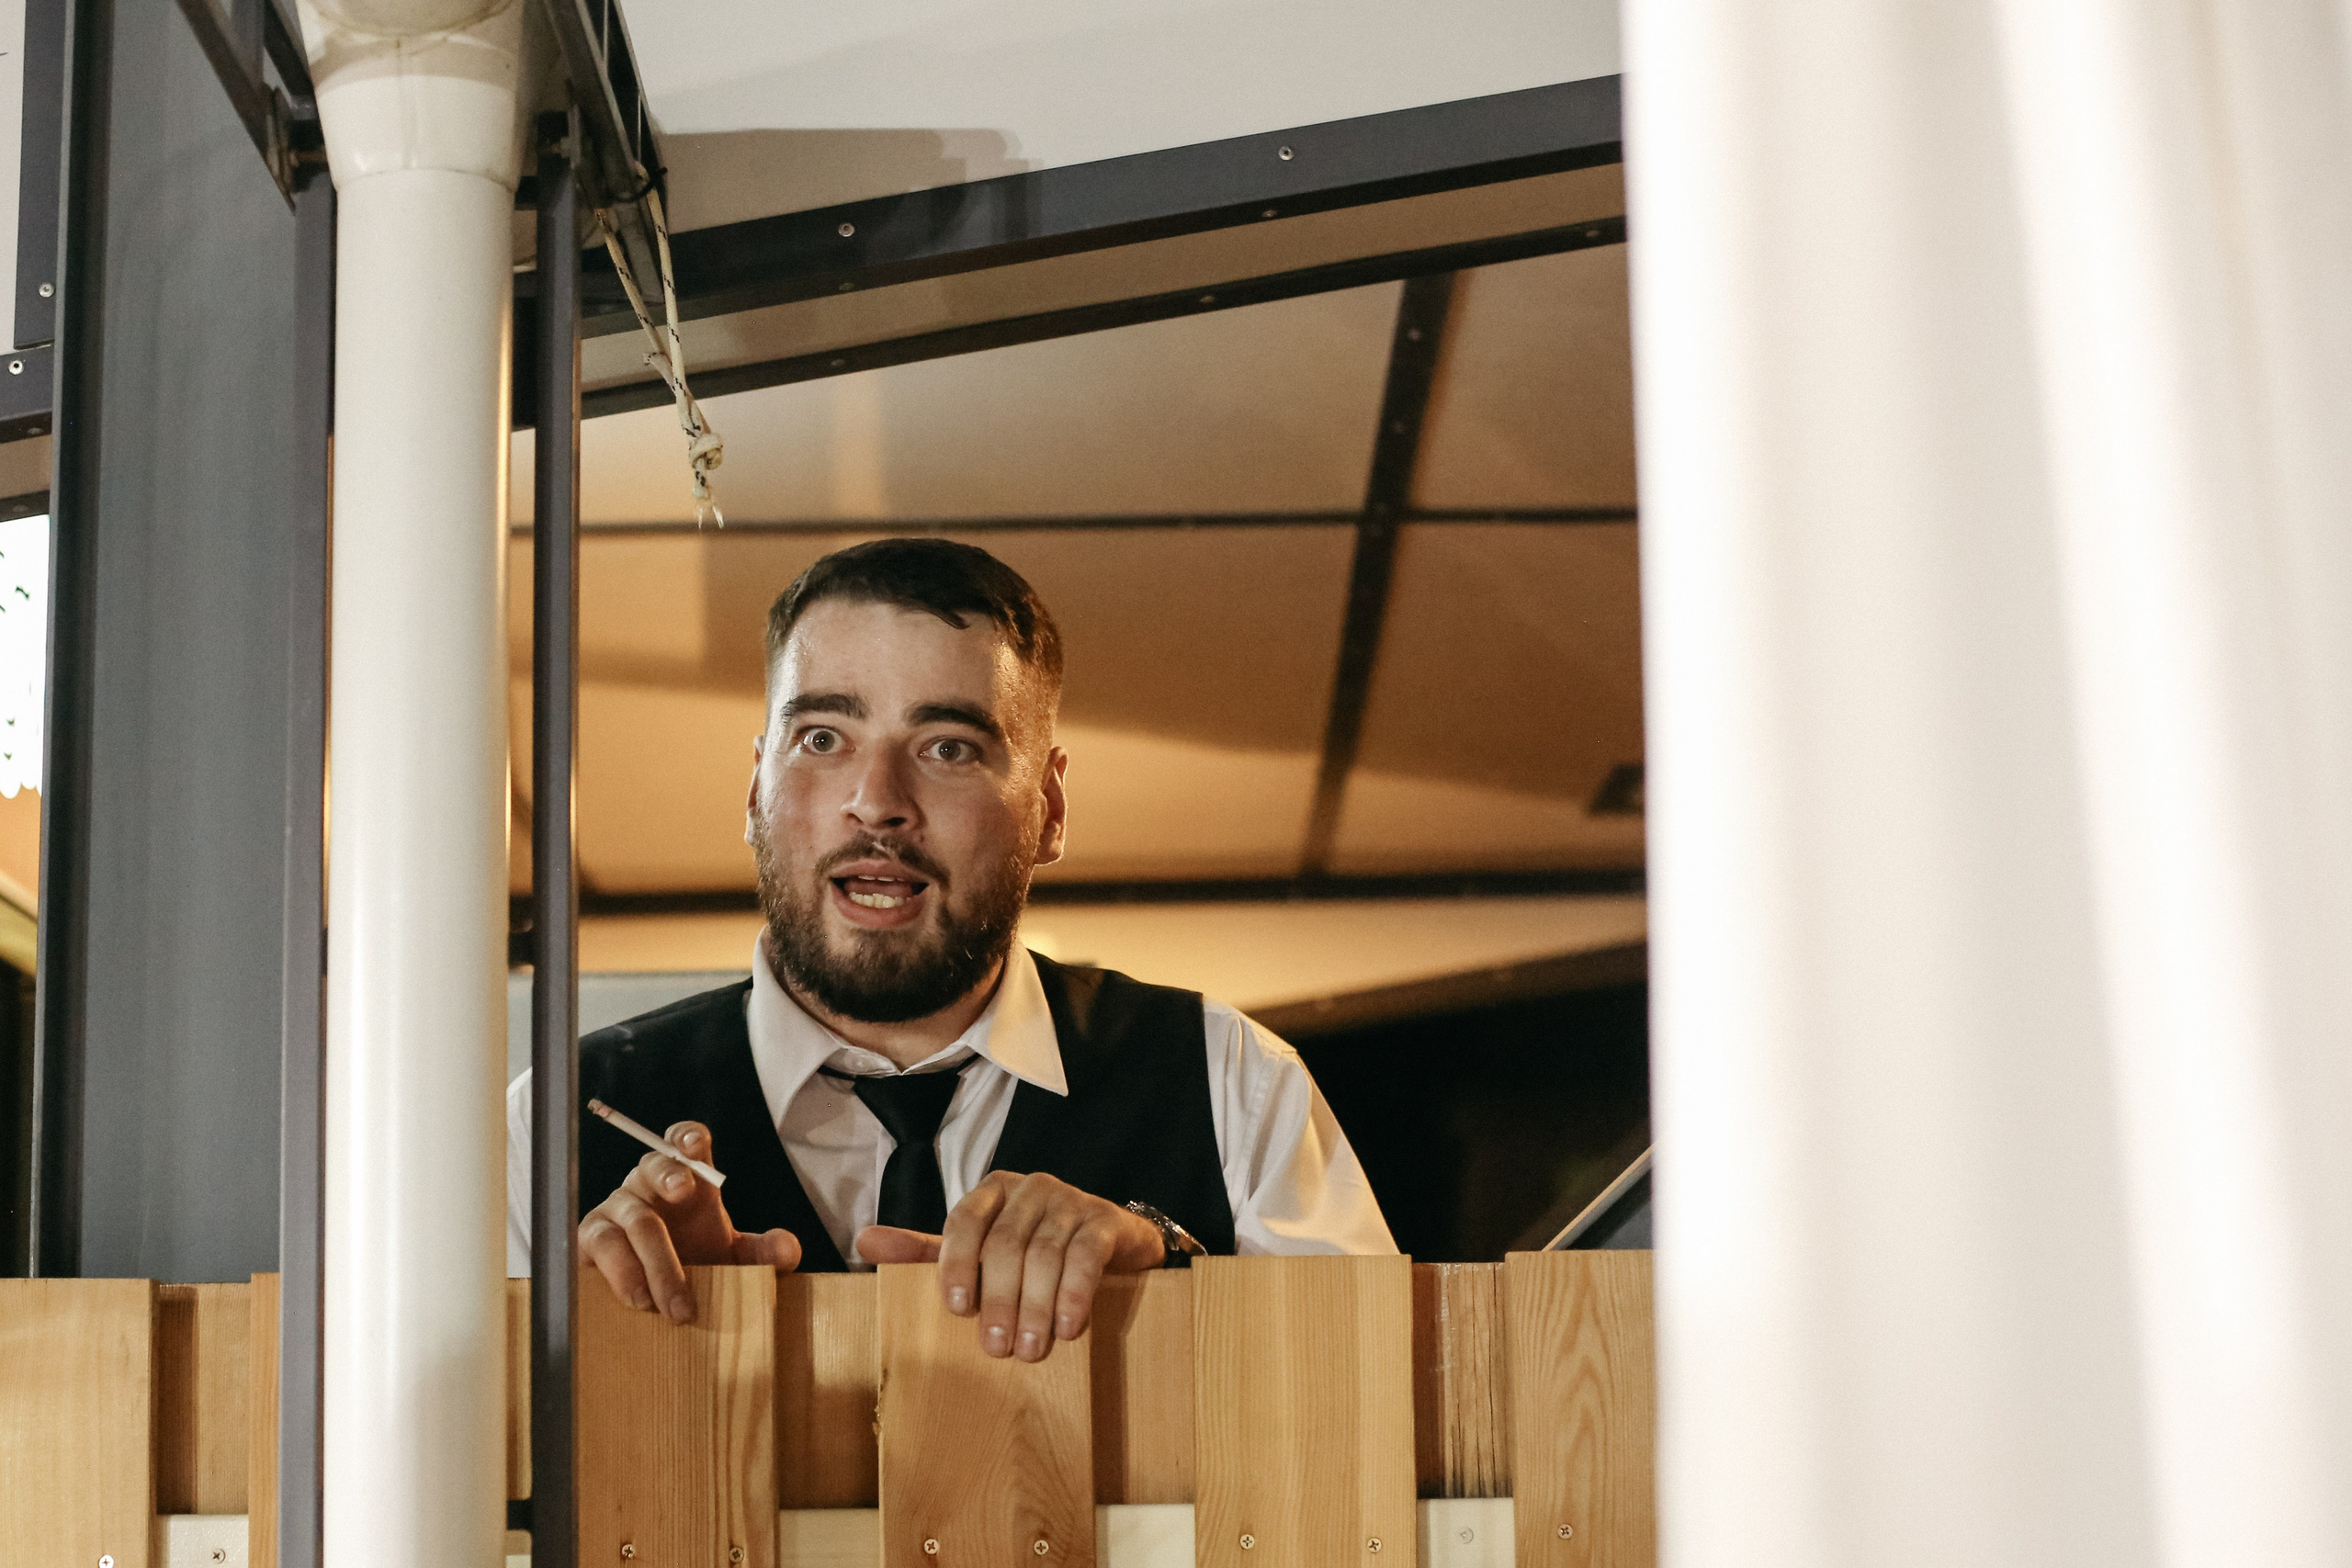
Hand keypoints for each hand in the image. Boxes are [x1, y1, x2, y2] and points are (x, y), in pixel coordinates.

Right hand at [578, 1120, 801, 1323]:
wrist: (656, 1300)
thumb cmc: (695, 1262)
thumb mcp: (733, 1258)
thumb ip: (764, 1252)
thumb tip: (788, 1249)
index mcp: (686, 1179)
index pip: (682, 1142)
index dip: (687, 1135)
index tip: (695, 1142)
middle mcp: (648, 1185)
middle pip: (653, 1164)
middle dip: (670, 1173)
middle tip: (685, 1190)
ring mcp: (617, 1208)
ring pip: (633, 1217)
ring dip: (656, 1259)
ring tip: (673, 1303)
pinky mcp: (592, 1237)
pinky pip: (601, 1244)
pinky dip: (622, 1272)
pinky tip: (639, 1298)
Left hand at [854, 1171, 1165, 1360]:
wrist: (1111, 1244)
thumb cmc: (1034, 1250)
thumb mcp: (980, 1250)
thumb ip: (928, 1251)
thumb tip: (864, 1242)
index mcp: (993, 1191)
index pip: (965, 1220)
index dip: (957, 1263)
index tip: (956, 1308)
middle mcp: (1031, 1187)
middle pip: (1005, 1243)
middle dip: (999, 1300)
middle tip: (997, 1349)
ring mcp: (1071, 1200)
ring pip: (1045, 1253)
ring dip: (1036, 1307)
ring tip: (1030, 1350)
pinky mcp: (1105, 1220)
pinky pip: (1086, 1255)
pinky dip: (1075, 1294)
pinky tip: (1068, 1327)